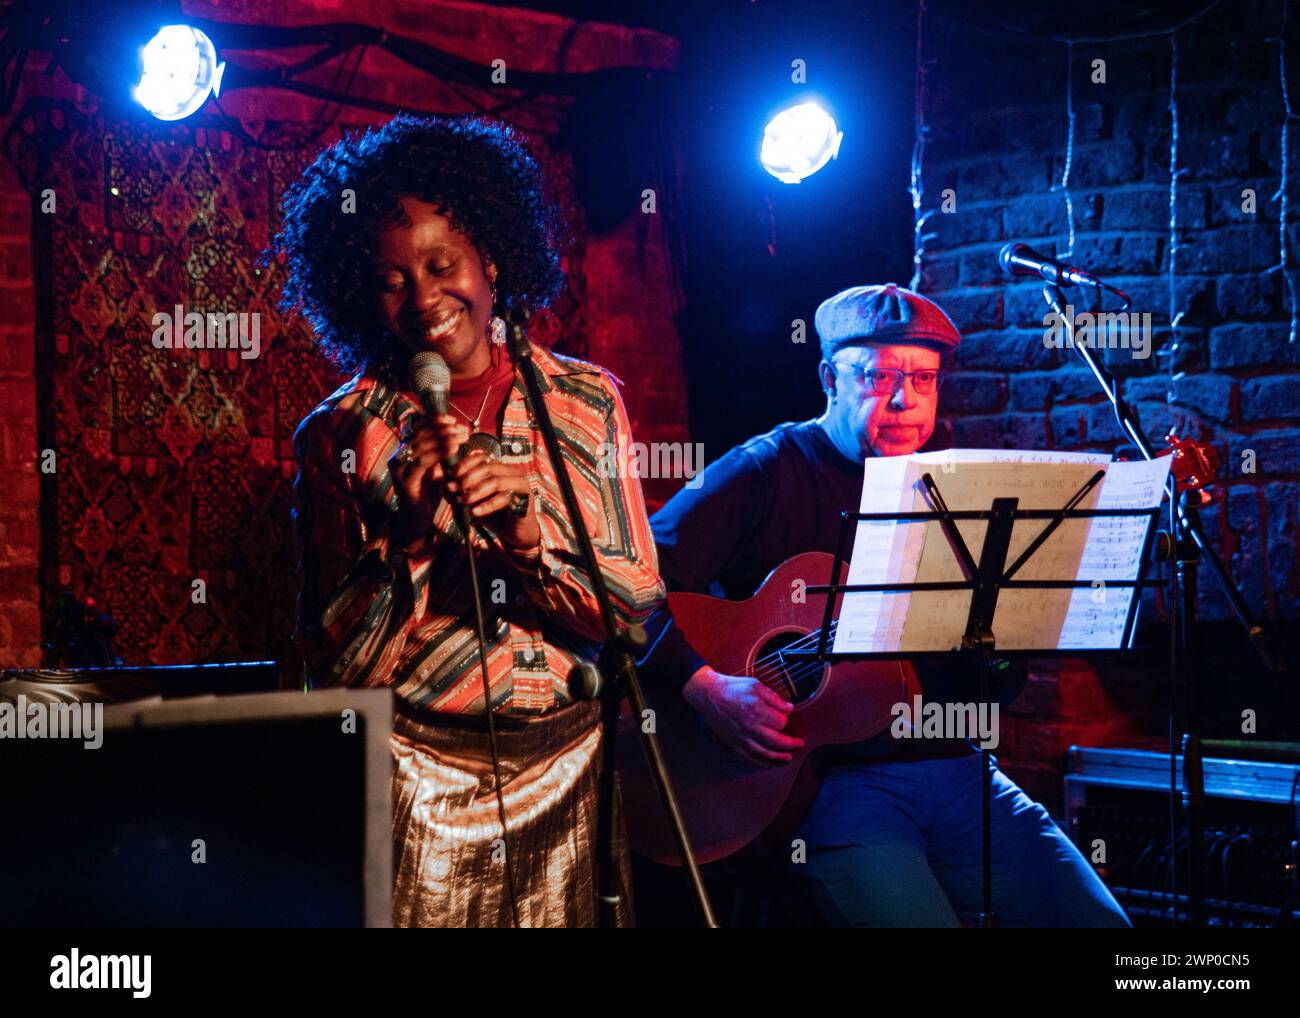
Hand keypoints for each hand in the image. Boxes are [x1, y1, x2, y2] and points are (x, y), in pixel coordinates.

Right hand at [387, 413, 469, 548]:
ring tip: (461, 437)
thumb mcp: (437, 469)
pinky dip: (439, 453)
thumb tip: (458, 434)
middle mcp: (398, 457)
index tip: (453, 420)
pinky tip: (453, 449)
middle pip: (420, 434)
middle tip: (461, 430)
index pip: (417, 428)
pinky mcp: (404, 481)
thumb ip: (441, 453)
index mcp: (405, 452)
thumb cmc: (429, 495)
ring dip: (444, 438)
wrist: (417, 521)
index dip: (434, 420)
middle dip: (443, 429)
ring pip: (421, 445)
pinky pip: (422, 462)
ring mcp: (399, 469)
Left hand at [445, 447, 539, 550]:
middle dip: (467, 478)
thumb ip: (461, 492)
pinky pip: (504, 498)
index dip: (466, 464)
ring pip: (496, 481)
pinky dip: (487, 505)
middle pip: (488, 467)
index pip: (483, 458)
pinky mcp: (526, 497)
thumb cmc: (495, 515)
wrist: (515, 534)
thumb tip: (444, 486)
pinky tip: (475, 512)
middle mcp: (511, 472)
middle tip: (453, 489)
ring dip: (476, 491)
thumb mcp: (475, 502)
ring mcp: (520, 483)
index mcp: (500, 468)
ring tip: (462, 501)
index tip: (451, 474)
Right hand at [681, 667, 802, 766]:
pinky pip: (748, 757)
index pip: (781, 722)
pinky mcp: (732, 743)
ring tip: (788, 757)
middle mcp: (750, 727)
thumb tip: (789, 708)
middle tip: (799, 743)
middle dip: (791, 744)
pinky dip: (759, 762)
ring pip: (764, 753)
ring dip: (779, 757)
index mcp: (757, 711)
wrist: (707, 694)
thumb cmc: (730, 687)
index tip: (784, 715)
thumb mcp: (755, 684)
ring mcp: (741, 737)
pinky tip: (767, 763)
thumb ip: (774, 698)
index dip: (785, 719)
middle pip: (776, 742)